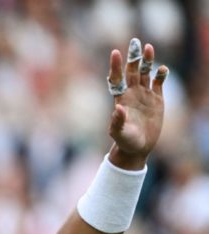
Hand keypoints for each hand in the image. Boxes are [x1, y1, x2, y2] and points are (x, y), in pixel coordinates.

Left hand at [106, 38, 167, 169]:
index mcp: (120, 99)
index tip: (115, 52)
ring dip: (147, 61)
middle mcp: (131, 93)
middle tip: (135, 42)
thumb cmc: (125, 141)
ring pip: (145, 73)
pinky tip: (162, 69)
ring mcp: (144, 95)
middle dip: (133, 57)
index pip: (117, 78)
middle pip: (132, 71)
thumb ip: (117, 122)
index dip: (115, 66)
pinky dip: (160, 75)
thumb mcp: (119, 133)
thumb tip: (119, 109)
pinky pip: (158, 82)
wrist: (138, 147)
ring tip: (149, 47)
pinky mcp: (157, 99)